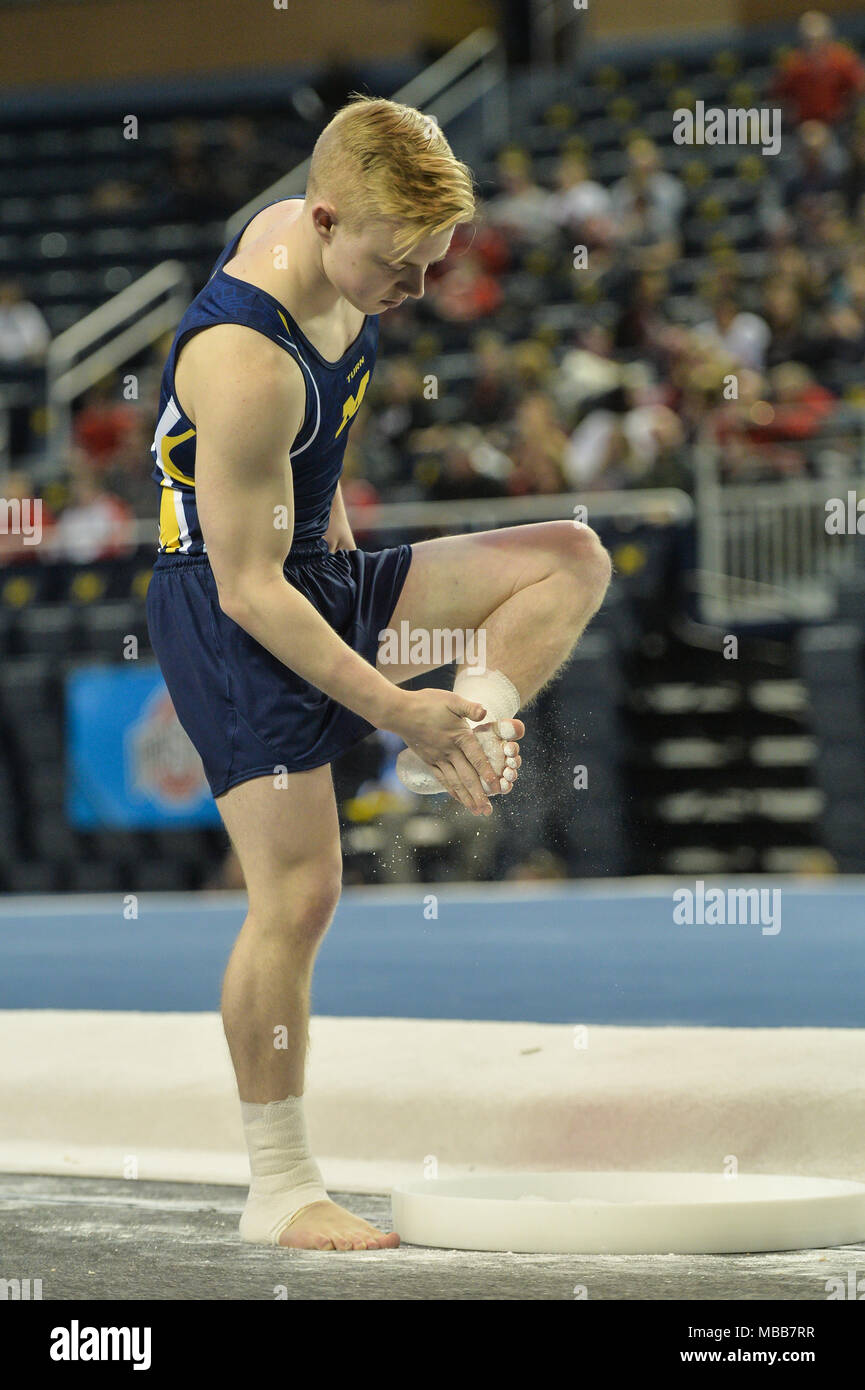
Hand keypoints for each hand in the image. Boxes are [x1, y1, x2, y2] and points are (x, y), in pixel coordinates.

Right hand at [383, 687, 523, 815]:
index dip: (487, 773)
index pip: (476, 758)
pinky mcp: (429, 761)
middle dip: (478, 795)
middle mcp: (449, 751)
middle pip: (466, 776)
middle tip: (487, 811)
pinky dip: (452, 790)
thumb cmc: (426, 703)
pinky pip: (443, 779)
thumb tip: (485, 712)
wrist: (399, 712)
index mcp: (458, 736)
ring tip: (476, 811)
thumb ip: (470, 707)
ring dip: (466, 798)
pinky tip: (459, 799)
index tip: (497, 787)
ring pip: (455, 782)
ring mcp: (438, 758)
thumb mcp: (451, 700)